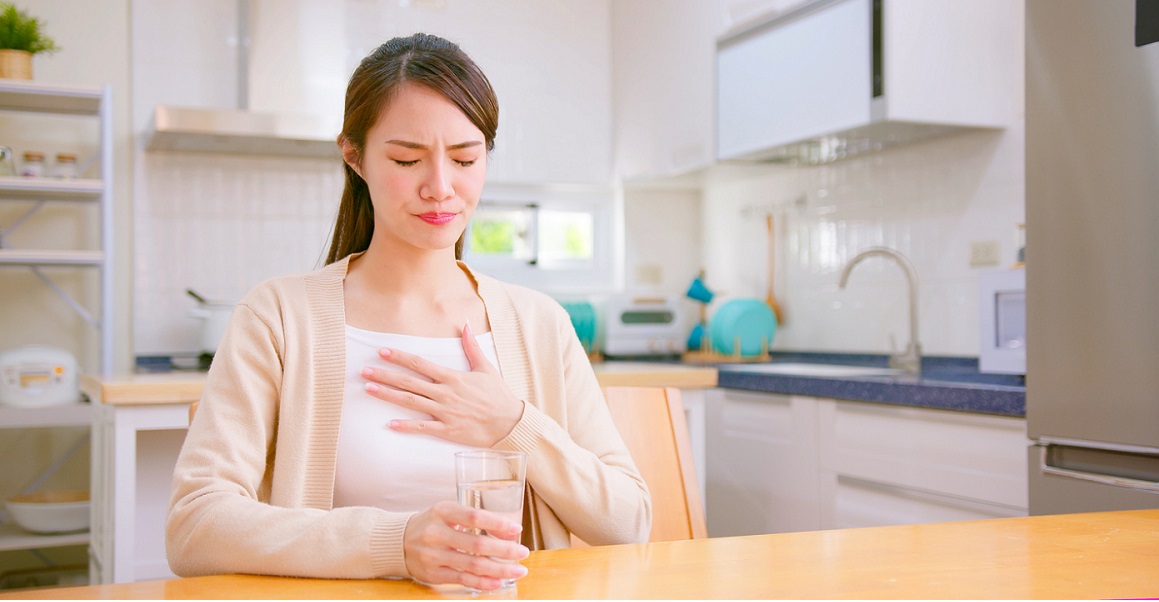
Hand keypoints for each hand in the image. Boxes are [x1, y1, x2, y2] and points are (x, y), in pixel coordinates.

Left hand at [360, 321, 524, 446]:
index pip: (420, 364)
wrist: (510, 422)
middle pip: (409, 382)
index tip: (381, 351)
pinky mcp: (448, 430)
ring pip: (411, 402)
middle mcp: (445, 393)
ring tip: (368, 389)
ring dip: (388, 395)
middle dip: (385, 375)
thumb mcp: (486, 368)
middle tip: (363, 370)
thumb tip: (466, 324)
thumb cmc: (498, 396)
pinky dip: (406, 426)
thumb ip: (472, 347)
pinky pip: (424, 427)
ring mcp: (445, 412)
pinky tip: (390, 424)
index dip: (399, 357)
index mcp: (452, 377)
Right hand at [404, 501, 529, 589]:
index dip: (497, 523)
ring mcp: (433, 555)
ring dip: (499, 569)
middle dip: (505, 550)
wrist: (397, 542)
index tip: (516, 529)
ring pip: (472, 565)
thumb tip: (506, 530)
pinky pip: (462, 579)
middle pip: (477, 544)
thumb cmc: (431, 524)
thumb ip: (473, 518)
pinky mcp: (433, 574)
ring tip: (518, 570)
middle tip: (523, 553)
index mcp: (442, 511)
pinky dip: (483, 581)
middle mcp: (436, 533)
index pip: (474, 516)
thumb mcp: (447, 512)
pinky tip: (498, 581)